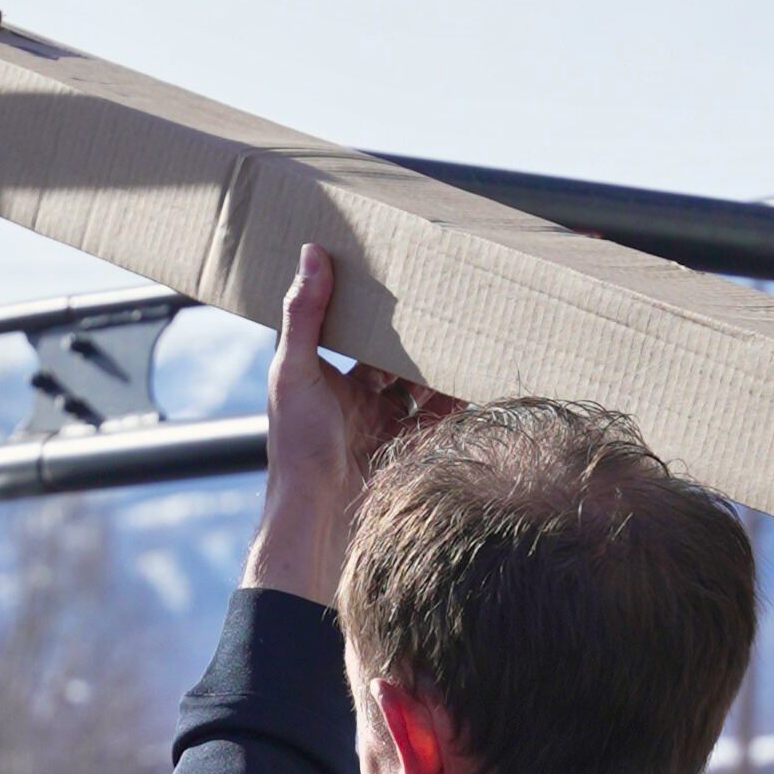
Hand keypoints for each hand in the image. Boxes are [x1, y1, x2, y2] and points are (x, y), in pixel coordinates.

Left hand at [242, 245, 454, 606]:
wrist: (319, 521)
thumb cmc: (296, 449)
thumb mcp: (294, 372)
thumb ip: (305, 315)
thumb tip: (313, 252)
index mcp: (329, 378)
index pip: (358, 331)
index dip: (377, 305)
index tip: (402, 273)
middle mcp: (360, 401)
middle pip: (397, 356)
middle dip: (420, 332)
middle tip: (449, 297)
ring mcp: (390, 427)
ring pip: (426, 384)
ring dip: (444, 361)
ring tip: (471, 328)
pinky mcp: (415, 451)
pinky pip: (446, 417)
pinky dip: (462, 397)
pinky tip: (479, 373)